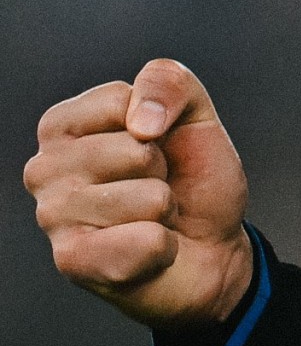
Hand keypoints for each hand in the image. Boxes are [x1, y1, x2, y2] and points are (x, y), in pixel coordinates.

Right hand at [24, 59, 252, 327]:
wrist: (211, 245)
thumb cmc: (191, 178)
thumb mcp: (193, 113)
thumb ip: (168, 83)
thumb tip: (141, 123)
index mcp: (63, 125)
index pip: (121, 100)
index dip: (160, 123)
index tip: (156, 145)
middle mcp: (44, 169)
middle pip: (136, 150)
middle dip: (163, 171)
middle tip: (156, 187)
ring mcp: (53, 217)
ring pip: (149, 198)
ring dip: (165, 210)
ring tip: (150, 219)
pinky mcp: (72, 262)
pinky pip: (147, 241)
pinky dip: (164, 247)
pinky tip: (147, 253)